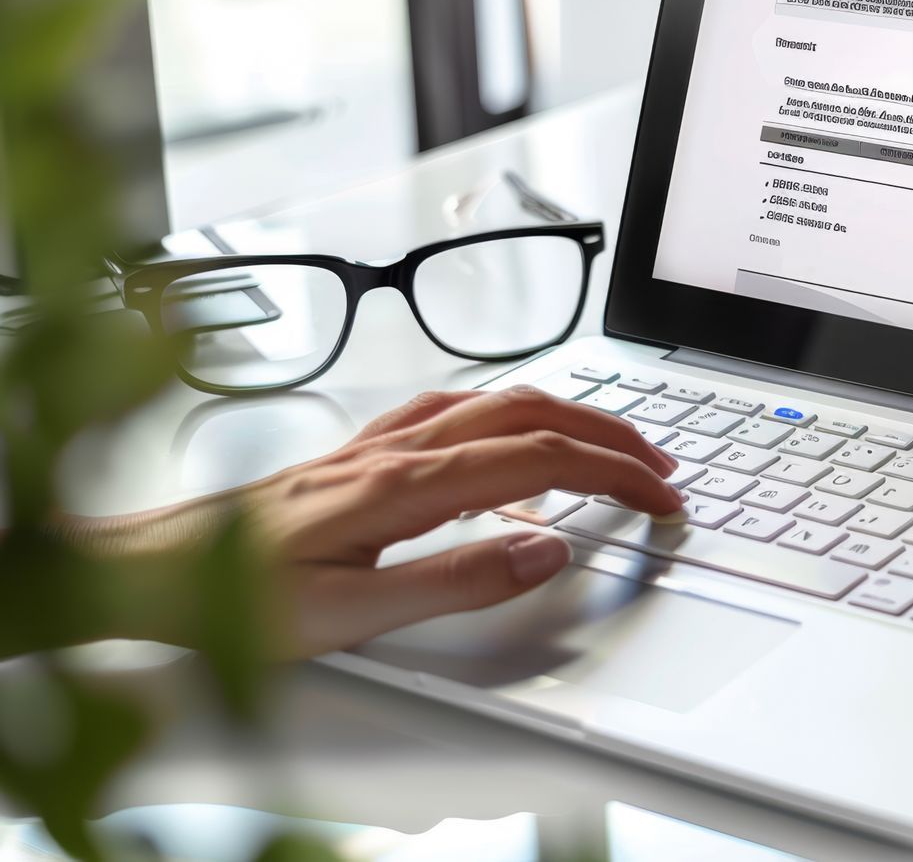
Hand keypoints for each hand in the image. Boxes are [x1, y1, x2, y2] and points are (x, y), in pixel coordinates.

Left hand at [67, 387, 681, 657]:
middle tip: (663, 466)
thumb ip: (459, 580)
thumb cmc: (234, 595)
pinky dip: (512, 412)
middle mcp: (400, 450)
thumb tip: (550, 551)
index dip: (616, 473)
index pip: (543, 460)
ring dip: (568, 414)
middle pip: (533, 415)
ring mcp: (379, 444)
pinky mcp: (360, 453)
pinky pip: (457, 409)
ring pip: (498, 401)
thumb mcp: (355, 613)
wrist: (146, 569)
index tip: (663, 496)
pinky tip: (510, 430)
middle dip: (611, 434)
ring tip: (611, 441)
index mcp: (409, 484)